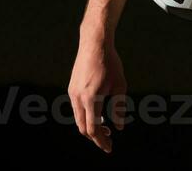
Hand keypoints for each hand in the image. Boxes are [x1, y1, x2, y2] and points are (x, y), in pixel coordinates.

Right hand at [68, 35, 127, 153]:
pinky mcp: (71, 88)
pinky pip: (76, 109)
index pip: (93, 129)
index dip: (101, 141)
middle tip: (109, 139)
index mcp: (91, 98)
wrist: (94, 43)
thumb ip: (118, 107)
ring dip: (90, 127)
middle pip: (83, 128)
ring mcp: (72, 93)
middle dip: (95, 137)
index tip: (109, 147)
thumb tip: (119, 127)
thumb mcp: (120, 85)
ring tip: (105, 127)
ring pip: (78, 119)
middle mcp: (78, 97)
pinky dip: (85, 116)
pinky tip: (97, 114)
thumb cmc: (110, 63)